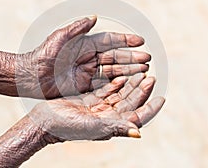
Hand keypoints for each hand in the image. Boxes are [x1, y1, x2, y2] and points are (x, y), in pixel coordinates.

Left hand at [16, 17, 150, 98]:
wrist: (31, 76)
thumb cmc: (43, 55)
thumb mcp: (60, 38)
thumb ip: (77, 28)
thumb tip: (95, 17)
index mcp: (85, 44)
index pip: (110, 41)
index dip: (125, 40)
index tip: (140, 41)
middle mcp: (89, 58)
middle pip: (115, 57)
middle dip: (132, 58)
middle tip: (147, 59)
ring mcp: (88, 72)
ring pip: (113, 71)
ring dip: (128, 71)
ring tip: (144, 70)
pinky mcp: (85, 86)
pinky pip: (104, 85)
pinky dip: (117, 84)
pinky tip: (129, 84)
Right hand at [30, 73, 164, 140]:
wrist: (45, 120)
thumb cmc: (65, 127)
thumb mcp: (92, 126)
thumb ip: (115, 127)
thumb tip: (138, 133)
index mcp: (111, 125)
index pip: (136, 117)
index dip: (150, 108)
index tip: (162, 98)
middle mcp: (107, 117)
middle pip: (130, 103)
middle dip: (141, 91)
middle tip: (151, 78)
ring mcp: (99, 108)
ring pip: (120, 95)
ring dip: (131, 85)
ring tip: (141, 74)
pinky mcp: (90, 100)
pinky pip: (107, 90)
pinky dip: (115, 83)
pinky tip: (122, 76)